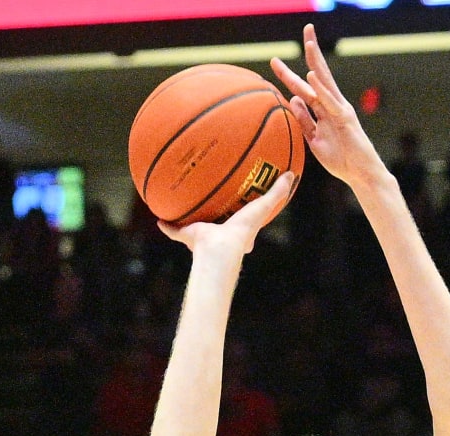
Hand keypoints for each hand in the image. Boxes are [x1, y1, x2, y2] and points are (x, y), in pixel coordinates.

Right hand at [158, 172, 295, 257]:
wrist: (219, 247)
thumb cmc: (242, 229)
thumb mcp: (264, 207)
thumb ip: (277, 192)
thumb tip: (291, 175)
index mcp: (239, 235)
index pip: (245, 226)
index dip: (246, 217)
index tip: (245, 208)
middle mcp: (219, 237)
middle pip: (218, 225)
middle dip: (216, 217)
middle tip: (214, 205)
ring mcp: (202, 238)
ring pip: (193, 227)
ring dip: (188, 219)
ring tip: (182, 205)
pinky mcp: (187, 237)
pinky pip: (173, 230)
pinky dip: (166, 225)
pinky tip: (158, 216)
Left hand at [271, 25, 386, 189]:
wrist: (360, 174)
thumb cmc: (339, 158)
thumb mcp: (313, 139)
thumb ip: (304, 120)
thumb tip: (292, 99)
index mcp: (324, 110)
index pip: (304, 87)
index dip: (289, 74)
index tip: (274, 61)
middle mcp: (332, 105)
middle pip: (318, 74)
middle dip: (312, 52)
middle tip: (307, 29)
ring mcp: (340, 109)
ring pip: (325, 82)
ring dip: (317, 62)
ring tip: (310, 43)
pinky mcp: (345, 118)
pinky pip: (330, 101)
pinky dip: (321, 88)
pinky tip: (312, 75)